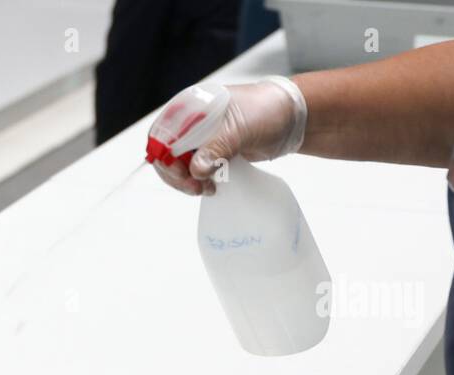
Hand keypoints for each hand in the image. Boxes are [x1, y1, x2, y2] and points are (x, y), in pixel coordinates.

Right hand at [150, 77, 307, 196]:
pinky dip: (198, 181)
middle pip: (166, 153)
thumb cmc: (267, 111)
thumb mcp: (240, 129)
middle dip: (177, 174)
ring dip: (188, 181)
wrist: (290, 118)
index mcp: (193, 105)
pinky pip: (194, 170)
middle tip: (196, 188)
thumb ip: (216, 148)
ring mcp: (200, 137)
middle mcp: (191, 121)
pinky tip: (211, 186)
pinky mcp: (211, 151)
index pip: (163, 133)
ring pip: (179, 165)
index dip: (165, 157)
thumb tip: (196, 170)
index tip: (182, 174)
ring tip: (206, 189)